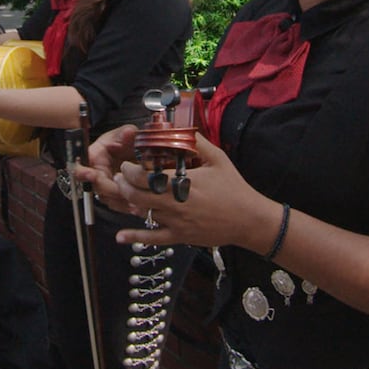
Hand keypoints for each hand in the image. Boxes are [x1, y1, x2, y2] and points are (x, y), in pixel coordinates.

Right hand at [74, 125, 139, 213]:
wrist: (136, 152)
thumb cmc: (126, 141)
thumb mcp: (128, 133)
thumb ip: (128, 133)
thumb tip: (128, 133)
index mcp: (94, 156)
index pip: (80, 165)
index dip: (82, 171)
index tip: (90, 174)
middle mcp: (96, 172)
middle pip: (96, 186)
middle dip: (111, 190)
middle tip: (126, 191)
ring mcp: (104, 185)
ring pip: (107, 199)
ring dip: (120, 202)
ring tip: (135, 203)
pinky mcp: (113, 195)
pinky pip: (117, 205)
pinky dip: (127, 207)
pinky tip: (138, 206)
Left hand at [103, 134, 268, 249]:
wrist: (248, 219)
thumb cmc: (234, 188)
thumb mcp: (218, 159)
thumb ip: (199, 143)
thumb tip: (185, 129)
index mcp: (183, 181)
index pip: (146, 176)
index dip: (130, 171)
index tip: (127, 165)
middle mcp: (176, 202)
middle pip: (137, 194)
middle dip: (124, 185)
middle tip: (120, 177)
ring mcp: (176, 221)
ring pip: (142, 213)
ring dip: (129, 203)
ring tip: (124, 194)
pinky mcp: (180, 236)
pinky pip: (153, 238)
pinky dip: (135, 237)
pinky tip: (121, 237)